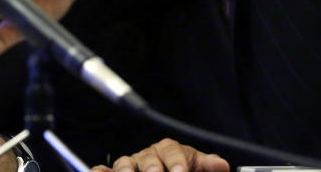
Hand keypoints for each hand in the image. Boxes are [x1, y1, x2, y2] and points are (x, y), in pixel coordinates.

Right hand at [91, 139, 228, 171]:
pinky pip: (105, 170)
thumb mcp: (196, 166)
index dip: (176, 163)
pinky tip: (98, 171)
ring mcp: (131, 165)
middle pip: (148, 159)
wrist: (173, 170)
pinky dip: (101, 171)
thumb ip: (206, 166)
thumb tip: (222, 166)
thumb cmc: (182, 168)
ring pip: (125, 165)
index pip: (172, 153)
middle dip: (152, 169)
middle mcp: (149, 155)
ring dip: (126, 171)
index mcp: (170, 150)